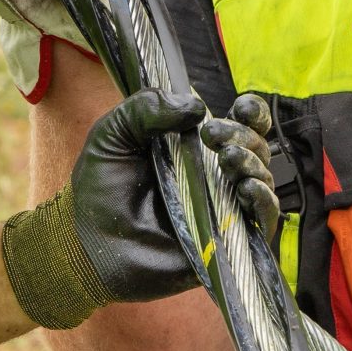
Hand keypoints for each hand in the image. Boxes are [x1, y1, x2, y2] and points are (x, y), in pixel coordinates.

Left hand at [1, 89, 275, 327]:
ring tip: (229, 158)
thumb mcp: (114, 134)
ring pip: (263, 181)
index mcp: (197, 148)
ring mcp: (224, 211)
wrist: (87, 242)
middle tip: (212, 135)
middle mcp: (217, 177)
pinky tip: (248, 188)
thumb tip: (197, 106)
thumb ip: (146, 108)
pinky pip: (263, 223)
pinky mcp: (227, 244)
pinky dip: (265, 203)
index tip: (240, 106)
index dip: (252, 113)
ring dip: (255, 163)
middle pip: (257, 148)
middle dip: (244, 136)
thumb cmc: (100, 188)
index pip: (243, 125)